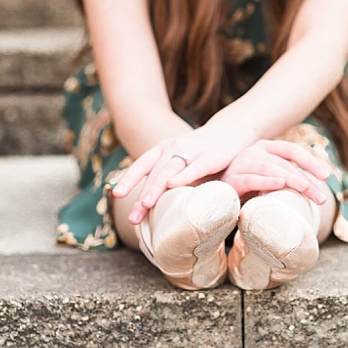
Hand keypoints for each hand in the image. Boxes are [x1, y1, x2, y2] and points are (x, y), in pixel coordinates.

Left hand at [111, 121, 255, 224]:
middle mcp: (173, 147)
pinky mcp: (211, 155)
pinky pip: (195, 167)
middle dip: (142, 195)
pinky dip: (182, 176)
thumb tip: (154, 209)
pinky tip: (172, 185)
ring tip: (145, 204)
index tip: (116, 195)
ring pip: (169, 170)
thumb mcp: (182, 163)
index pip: (141, 164)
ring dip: (156, 187)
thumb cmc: (202, 153)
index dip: (128, 179)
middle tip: (133, 217)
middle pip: (153, 173)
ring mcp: (192, 150)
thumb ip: (169, 179)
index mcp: (163, 149)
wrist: (232, 130)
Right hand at [220, 139, 331, 204]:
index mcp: (265, 148)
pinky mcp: (231, 179)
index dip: (310, 161)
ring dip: (290, 179)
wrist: (218, 199)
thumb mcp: (271, 180)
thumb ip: (286, 178)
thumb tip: (317, 190)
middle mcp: (252, 152)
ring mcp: (240, 164)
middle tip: (321, 198)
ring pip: (269, 168)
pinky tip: (279, 185)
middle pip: (283, 162)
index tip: (326, 176)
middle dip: (305, 180)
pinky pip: (250, 179)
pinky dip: (265, 182)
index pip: (291, 150)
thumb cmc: (250, 190)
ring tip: (305, 190)